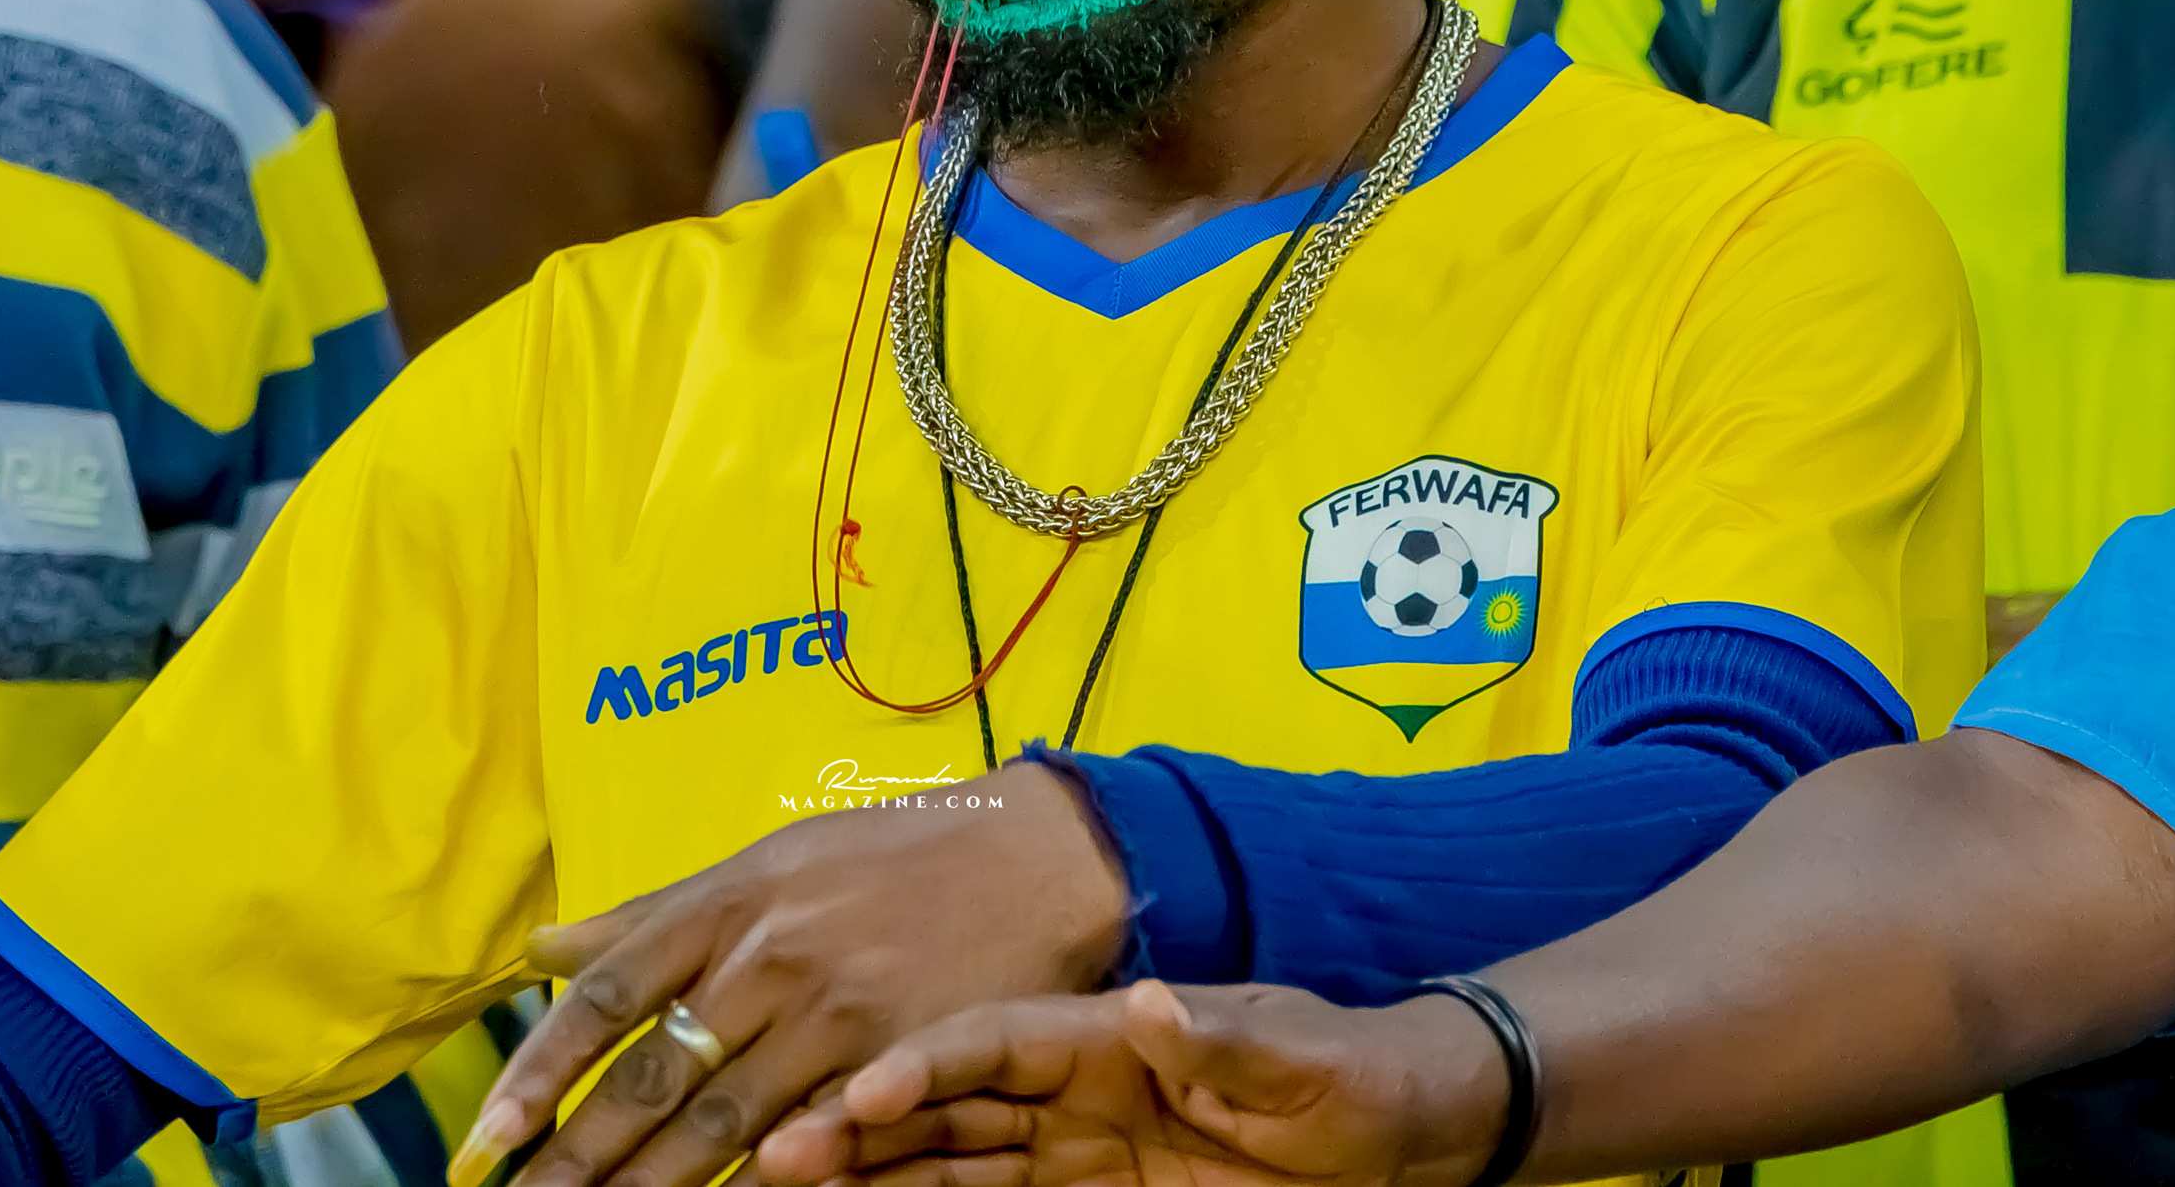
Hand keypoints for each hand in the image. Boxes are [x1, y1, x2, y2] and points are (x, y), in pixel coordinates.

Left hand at [451, 769, 1129, 1186]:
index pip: (611, 993)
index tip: (488, 1139)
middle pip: (655, 1075)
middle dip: (579, 1157)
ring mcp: (836, 1013)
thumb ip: (653, 915)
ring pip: (724, 1123)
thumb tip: (542, 950)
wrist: (1035, 853)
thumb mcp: (768, 860)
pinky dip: (765, 1183)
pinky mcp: (897, 1059)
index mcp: (730, 900)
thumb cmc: (889, 856)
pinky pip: (814, 1140)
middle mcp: (772, 955)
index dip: (543, 1071)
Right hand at [754, 980, 1508, 1186]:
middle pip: (946, 1103)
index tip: (862, 1091)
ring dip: (869, 1173)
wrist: (1395, 1130)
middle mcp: (1073, 1087)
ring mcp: (1072, 1148)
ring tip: (787, 1183)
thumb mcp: (1295, 1059)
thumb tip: (1155, 1005)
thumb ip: (1220, 1041)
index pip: (996, 1041)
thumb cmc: (1348, 1076)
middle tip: (779, 1154)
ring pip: (946, 1161)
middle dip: (860, 1123)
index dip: (926, 1063)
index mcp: (1110, 1031)